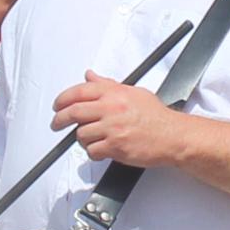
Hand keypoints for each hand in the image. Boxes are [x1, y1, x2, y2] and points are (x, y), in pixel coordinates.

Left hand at [52, 76, 193, 169]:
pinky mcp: (116, 147)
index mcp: (114, 93)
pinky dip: (93, 153)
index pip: (79, 92)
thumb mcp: (133, 92)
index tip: (58, 106)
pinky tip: (100, 150)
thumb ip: (108, 84)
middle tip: (56, 124)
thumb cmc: (156, 116)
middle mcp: (111, 108)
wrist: (173, 136)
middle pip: (74, 112)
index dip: (63, 99)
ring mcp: (112, 128)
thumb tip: (90, 76)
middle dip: (60, 120)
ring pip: (81, 134)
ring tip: (92, 139)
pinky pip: (92, 151)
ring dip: (82, 139)